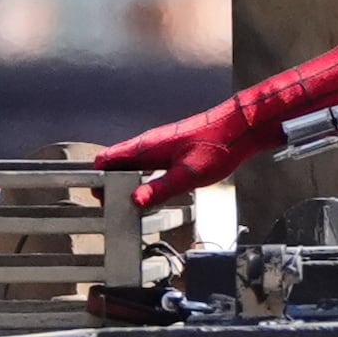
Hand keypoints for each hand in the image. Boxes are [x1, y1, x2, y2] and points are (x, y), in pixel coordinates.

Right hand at [94, 100, 262, 207]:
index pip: (106, 159)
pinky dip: (142, 178)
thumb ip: (160, 188)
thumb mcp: (188, 174)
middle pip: (116, 163)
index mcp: (147, 146)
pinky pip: (147, 164)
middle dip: (110, 184)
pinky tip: (153, 192)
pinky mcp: (171, 149)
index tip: (100, 198)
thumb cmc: (217, 146)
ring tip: (131, 203)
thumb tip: (134, 200)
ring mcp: (160, 145)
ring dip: (126, 182)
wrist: (239, 129)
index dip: (98, 179)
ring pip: (132, 164)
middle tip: (115, 206)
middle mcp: (149, 143)